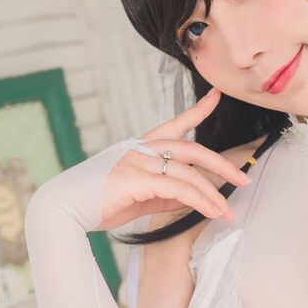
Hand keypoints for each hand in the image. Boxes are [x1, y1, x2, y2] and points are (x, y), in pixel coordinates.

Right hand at [98, 87, 251, 231]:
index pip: (175, 123)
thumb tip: (187, 198)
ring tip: (228, 211)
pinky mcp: (137, 178)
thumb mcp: (137, 196)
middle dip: (221, 164)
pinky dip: (200, 201)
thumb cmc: (96, 202)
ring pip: (189, 172)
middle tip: (243, 178)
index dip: (199, 109)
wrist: (64, 209)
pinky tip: (212, 212)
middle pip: (193, 148)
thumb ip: (162, 193)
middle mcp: (142, 148)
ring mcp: (138, 161)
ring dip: (213, 194)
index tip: (217, 96)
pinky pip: (179, 189)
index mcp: (140, 146)